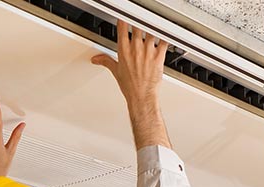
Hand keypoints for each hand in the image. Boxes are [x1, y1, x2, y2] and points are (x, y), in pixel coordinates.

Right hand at [91, 21, 170, 149]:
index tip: (125, 13)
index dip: (124, 17)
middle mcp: (135, 49)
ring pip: (150, 30)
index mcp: (123, 50)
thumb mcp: (116, 72)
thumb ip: (106, 61)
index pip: (122, 27)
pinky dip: (166, 35)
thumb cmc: (130, 86)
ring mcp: (147, 52)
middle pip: (137, 25)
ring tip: (152, 20)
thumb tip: (95, 59)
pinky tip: (167, 30)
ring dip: (151, 25)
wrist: (142, 97)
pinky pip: (164, 41)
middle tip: (140, 13)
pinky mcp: (158, 57)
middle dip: (138, 18)